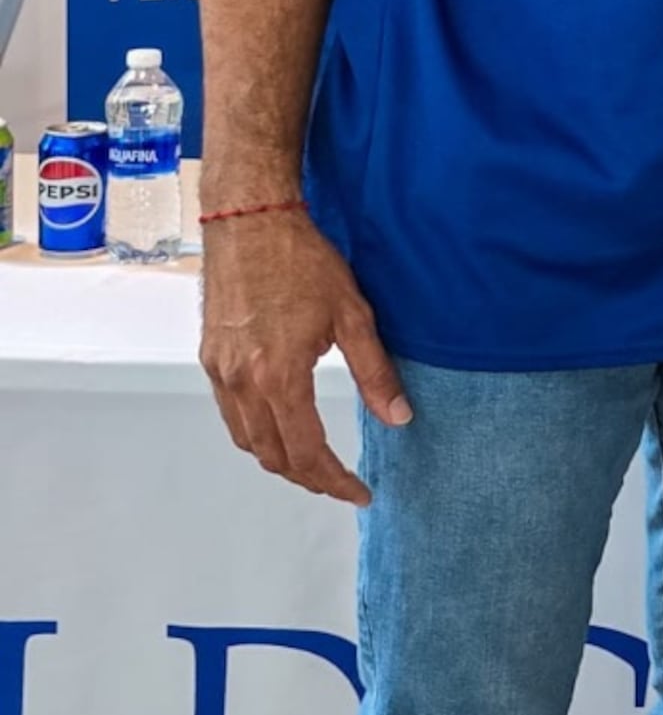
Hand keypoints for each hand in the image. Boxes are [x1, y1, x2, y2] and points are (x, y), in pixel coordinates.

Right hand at [199, 210, 411, 504]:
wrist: (250, 222)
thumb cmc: (302, 261)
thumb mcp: (353, 316)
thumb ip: (375, 373)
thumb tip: (399, 417)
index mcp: (279, 376)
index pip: (307, 451)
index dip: (334, 480)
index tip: (359, 492)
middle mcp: (242, 381)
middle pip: (272, 456)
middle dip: (309, 478)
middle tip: (341, 484)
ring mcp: (220, 371)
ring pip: (246, 440)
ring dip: (279, 460)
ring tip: (315, 465)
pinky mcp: (210, 358)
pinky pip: (230, 414)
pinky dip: (255, 434)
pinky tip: (281, 429)